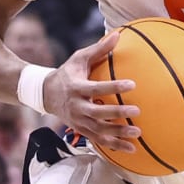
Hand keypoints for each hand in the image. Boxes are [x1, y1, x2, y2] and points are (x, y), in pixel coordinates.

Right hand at [44, 30, 141, 153]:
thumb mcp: (79, 58)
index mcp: (77, 88)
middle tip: (136, 111)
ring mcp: (78, 121)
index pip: (97, 88)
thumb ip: (99, 49)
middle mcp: (77, 107)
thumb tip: (119, 35)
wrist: (46, 94)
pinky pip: (99, 140)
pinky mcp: (81, 130)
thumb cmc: (68, 73)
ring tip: (137, 133)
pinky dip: (114, 145)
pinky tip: (131, 149)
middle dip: (117, 113)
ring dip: (118, 133)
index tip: (132, 85)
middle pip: (98, 113)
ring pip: (99, 130)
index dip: (114, 87)